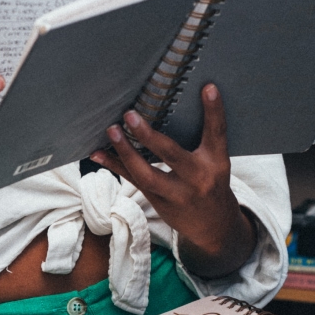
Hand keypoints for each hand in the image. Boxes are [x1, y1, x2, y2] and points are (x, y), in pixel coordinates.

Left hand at [92, 84, 256, 278]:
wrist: (214, 226)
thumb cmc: (212, 183)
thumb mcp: (216, 162)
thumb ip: (202, 139)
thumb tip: (174, 104)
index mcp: (216, 162)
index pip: (217, 133)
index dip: (214, 111)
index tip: (208, 88)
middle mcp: (197, 178)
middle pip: (171, 155)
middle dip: (148, 137)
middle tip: (130, 115)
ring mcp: (177, 193)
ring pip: (146, 174)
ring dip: (125, 152)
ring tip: (111, 131)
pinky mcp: (159, 202)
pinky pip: (134, 181)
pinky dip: (115, 165)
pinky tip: (97, 153)